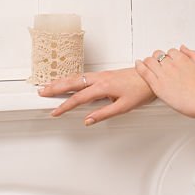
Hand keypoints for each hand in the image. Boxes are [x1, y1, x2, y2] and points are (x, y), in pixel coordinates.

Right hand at [38, 67, 155, 125]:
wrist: (152, 75)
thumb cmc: (141, 90)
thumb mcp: (123, 107)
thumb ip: (104, 114)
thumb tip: (88, 120)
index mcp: (103, 86)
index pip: (79, 98)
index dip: (65, 106)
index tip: (55, 111)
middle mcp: (100, 78)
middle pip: (73, 82)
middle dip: (56, 87)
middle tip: (42, 92)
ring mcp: (102, 74)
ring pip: (77, 77)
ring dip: (62, 81)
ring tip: (49, 85)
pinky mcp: (105, 74)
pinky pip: (84, 75)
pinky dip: (72, 78)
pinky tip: (68, 81)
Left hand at [135, 45, 194, 119]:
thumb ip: (192, 54)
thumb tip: (183, 48)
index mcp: (182, 59)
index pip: (171, 51)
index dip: (169, 55)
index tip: (169, 59)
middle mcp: (171, 65)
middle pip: (159, 54)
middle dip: (158, 57)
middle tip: (158, 62)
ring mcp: (163, 75)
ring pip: (150, 61)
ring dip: (148, 61)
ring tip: (147, 63)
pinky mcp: (157, 85)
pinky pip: (144, 72)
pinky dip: (139, 66)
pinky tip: (138, 64)